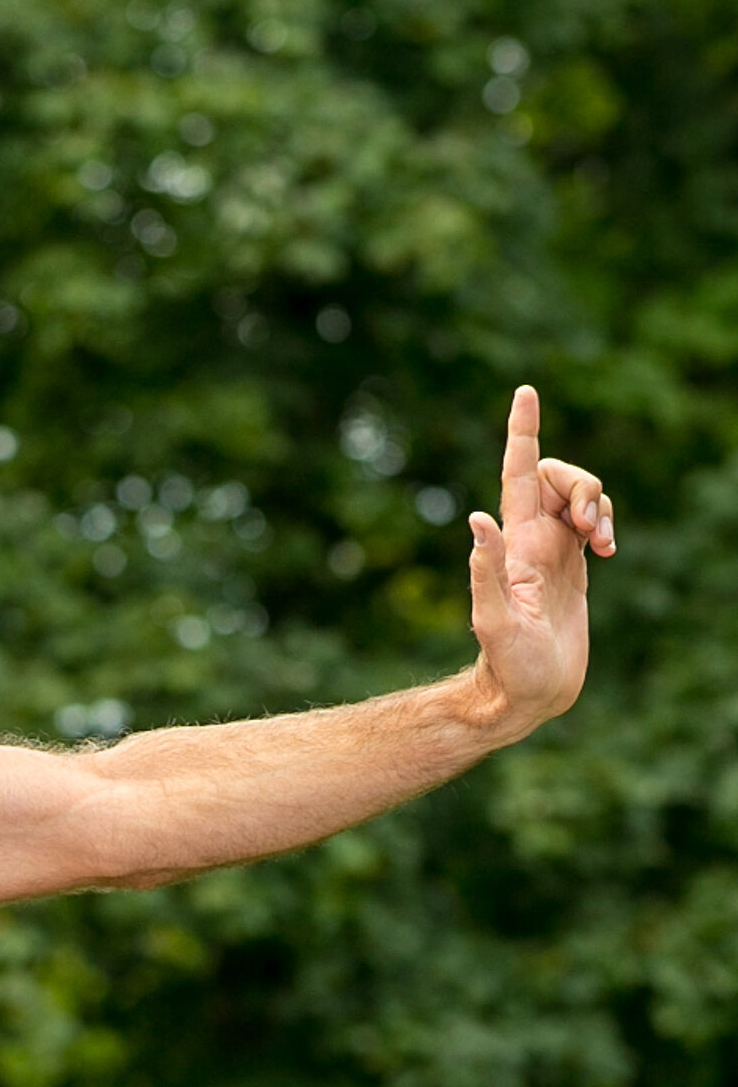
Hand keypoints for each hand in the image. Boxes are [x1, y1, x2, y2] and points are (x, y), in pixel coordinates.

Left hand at [466, 384, 615, 736]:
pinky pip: (595, 522)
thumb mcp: (494, 621)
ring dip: (601, 504)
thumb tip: (476, 520)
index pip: (517, 473)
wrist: (528, 694)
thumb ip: (486, 572)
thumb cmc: (508, 666)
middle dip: (584, 483)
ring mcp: (552, 551)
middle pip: (558, 475)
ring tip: (603, 544)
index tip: (525, 392)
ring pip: (581, 495)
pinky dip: (609, 523)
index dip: (522, 432)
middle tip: (591, 528)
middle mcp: (530, 539)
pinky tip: (609, 551)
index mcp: (513, 544)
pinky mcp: (573, 567)